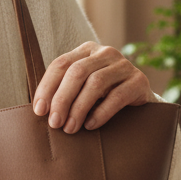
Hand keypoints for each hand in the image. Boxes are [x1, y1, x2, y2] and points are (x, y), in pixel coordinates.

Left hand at [32, 41, 155, 133]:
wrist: (141, 105)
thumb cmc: (103, 99)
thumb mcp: (82, 90)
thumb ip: (65, 92)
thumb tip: (40, 109)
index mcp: (87, 51)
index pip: (61, 64)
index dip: (47, 87)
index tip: (39, 111)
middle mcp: (106, 53)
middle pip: (77, 72)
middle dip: (62, 99)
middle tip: (54, 123)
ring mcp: (124, 65)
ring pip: (95, 82)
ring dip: (79, 108)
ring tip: (70, 128)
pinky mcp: (139, 81)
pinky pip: (117, 96)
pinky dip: (101, 112)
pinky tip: (91, 125)